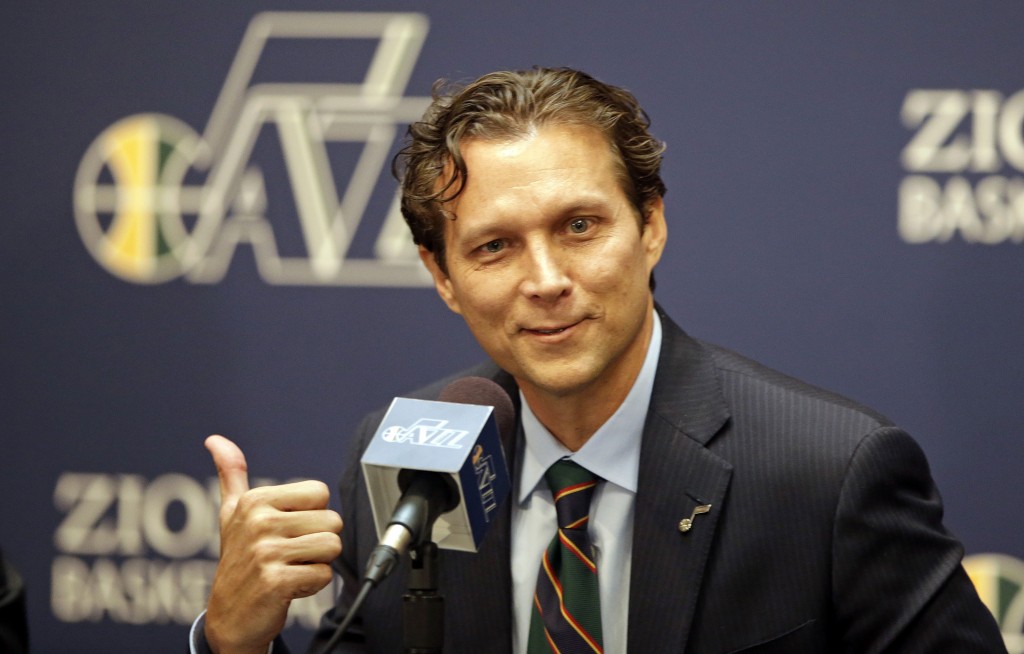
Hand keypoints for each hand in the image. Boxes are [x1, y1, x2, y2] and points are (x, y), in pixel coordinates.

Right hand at [203, 435, 342, 653]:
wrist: (228, 618)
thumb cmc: (238, 560)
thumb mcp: (231, 514)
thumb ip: (231, 474)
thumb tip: (215, 440)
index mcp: (254, 500)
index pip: (320, 492)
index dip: (312, 514)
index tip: (287, 529)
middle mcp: (258, 522)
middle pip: (332, 520)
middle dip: (318, 540)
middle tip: (290, 553)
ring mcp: (266, 552)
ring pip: (332, 546)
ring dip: (317, 562)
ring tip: (291, 567)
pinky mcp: (276, 582)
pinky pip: (324, 575)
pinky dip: (312, 585)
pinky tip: (289, 587)